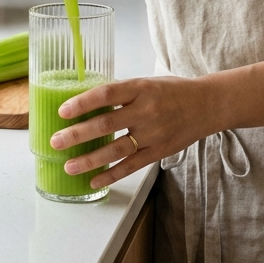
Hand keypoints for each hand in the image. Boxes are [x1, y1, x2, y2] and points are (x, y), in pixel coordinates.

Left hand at [50, 75, 219, 189]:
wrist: (207, 105)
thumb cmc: (172, 90)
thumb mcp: (146, 82)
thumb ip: (121, 93)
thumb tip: (88, 101)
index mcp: (140, 88)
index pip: (106, 94)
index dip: (83, 103)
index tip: (63, 111)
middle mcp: (146, 111)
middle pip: (106, 124)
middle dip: (77, 134)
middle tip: (56, 141)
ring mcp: (153, 134)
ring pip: (116, 150)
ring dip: (89, 160)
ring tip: (69, 166)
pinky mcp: (159, 152)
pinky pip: (131, 166)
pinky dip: (111, 175)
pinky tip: (94, 180)